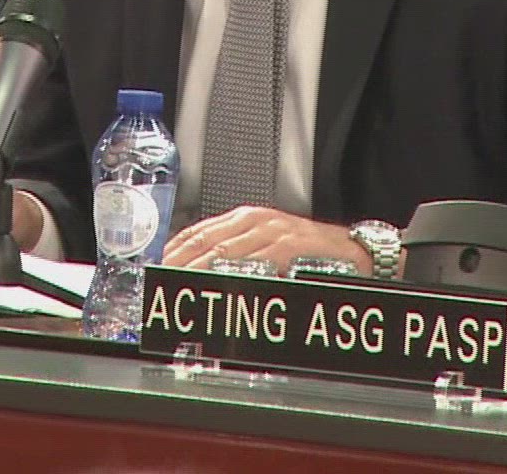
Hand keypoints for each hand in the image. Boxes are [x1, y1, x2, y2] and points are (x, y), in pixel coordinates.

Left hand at [162, 206, 370, 275]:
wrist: (354, 252)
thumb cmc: (310, 254)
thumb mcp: (266, 247)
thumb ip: (235, 255)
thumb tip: (196, 274)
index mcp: (245, 219)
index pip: (195, 232)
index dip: (171, 252)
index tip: (152, 269)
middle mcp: (255, 220)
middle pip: (202, 241)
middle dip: (176, 264)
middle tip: (156, 283)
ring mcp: (272, 231)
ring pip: (222, 252)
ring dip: (196, 271)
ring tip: (176, 288)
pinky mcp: (290, 245)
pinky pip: (254, 261)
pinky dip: (233, 274)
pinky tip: (218, 286)